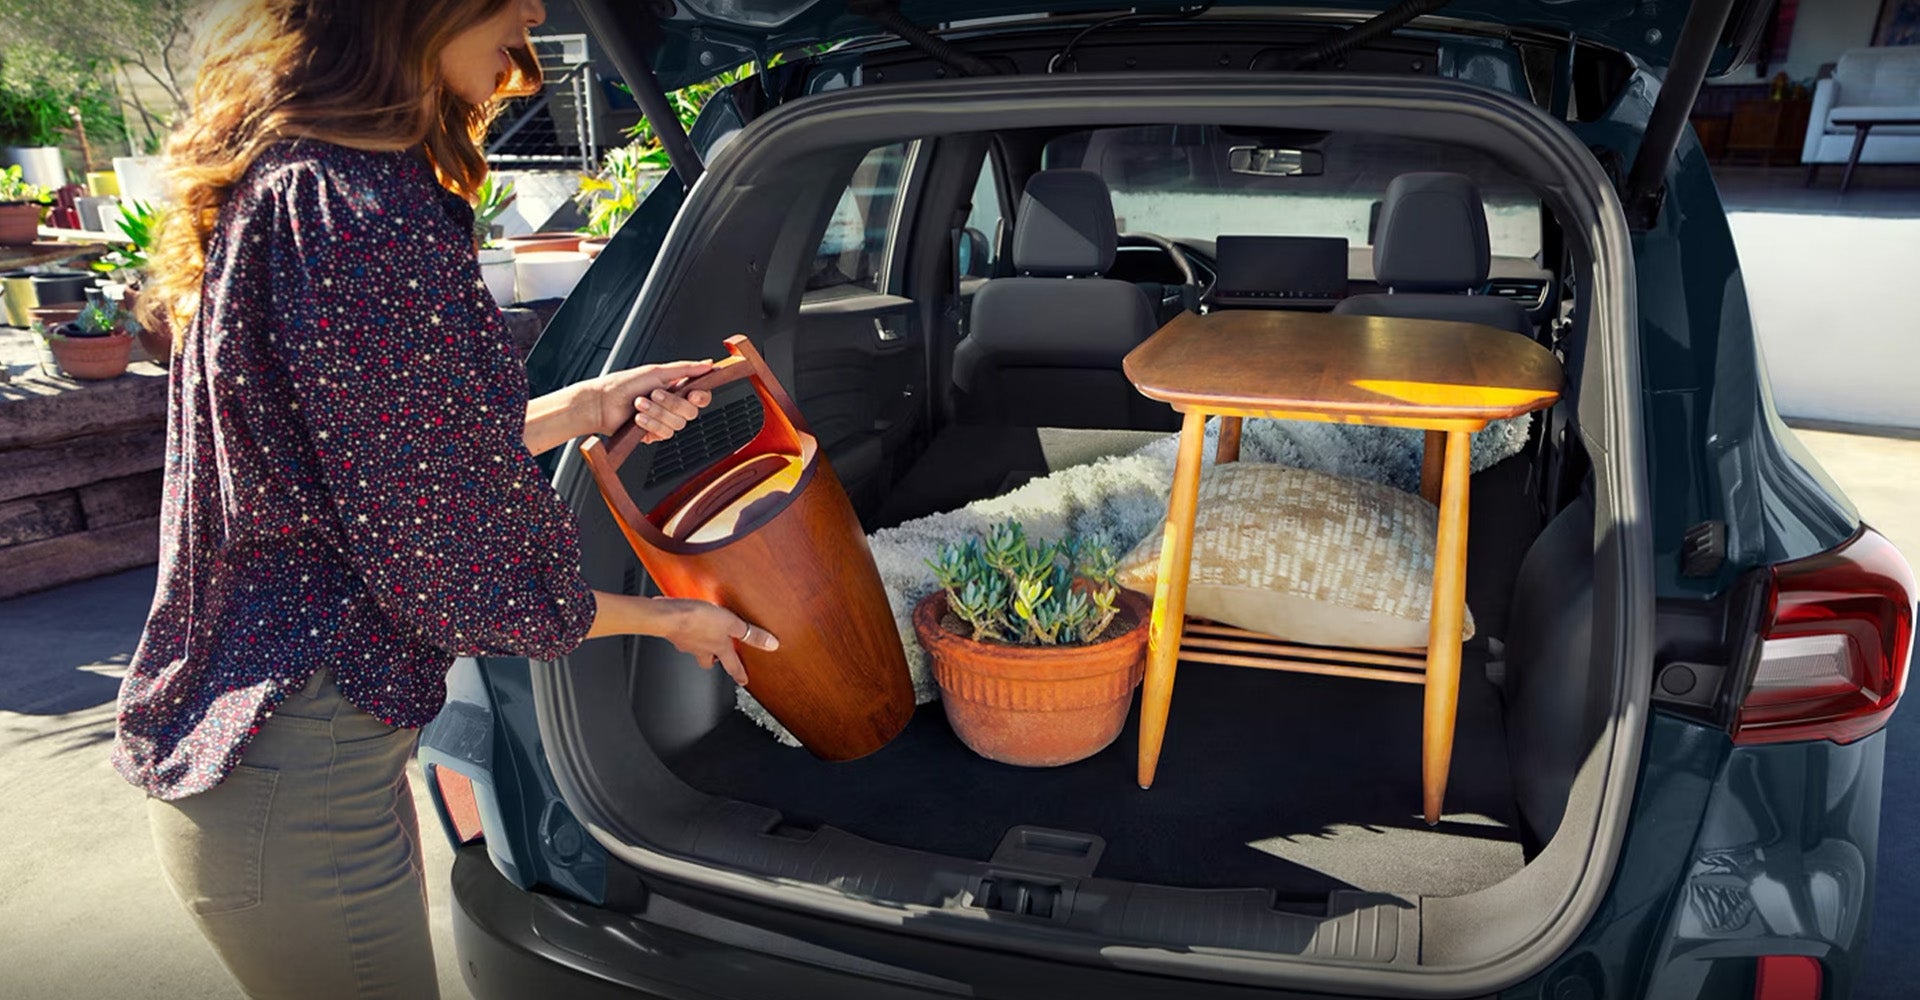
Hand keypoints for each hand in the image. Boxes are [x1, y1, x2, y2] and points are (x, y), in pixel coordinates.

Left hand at [578, 360, 715, 441]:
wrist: (602, 404)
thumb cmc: (623, 384)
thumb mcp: (657, 371)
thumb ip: (686, 369)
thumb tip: (708, 363)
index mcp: (675, 388)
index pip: (700, 396)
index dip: (701, 397)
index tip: (693, 394)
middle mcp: (671, 405)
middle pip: (691, 411)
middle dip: (672, 403)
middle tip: (654, 394)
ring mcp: (664, 421)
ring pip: (678, 424)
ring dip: (657, 413)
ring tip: (639, 404)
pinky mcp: (655, 434)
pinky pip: (665, 434)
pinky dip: (651, 424)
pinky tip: (638, 418)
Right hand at [653, 598, 778, 685]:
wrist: (668, 616)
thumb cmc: (697, 619)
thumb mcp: (732, 624)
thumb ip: (750, 634)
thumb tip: (771, 644)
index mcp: (717, 649)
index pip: (732, 666)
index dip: (739, 674)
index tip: (743, 682)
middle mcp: (701, 650)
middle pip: (708, 661)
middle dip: (713, 659)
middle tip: (717, 655)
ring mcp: (685, 642)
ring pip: (694, 648)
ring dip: (699, 643)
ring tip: (703, 631)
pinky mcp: (673, 632)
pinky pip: (682, 634)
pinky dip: (685, 629)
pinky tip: (686, 619)